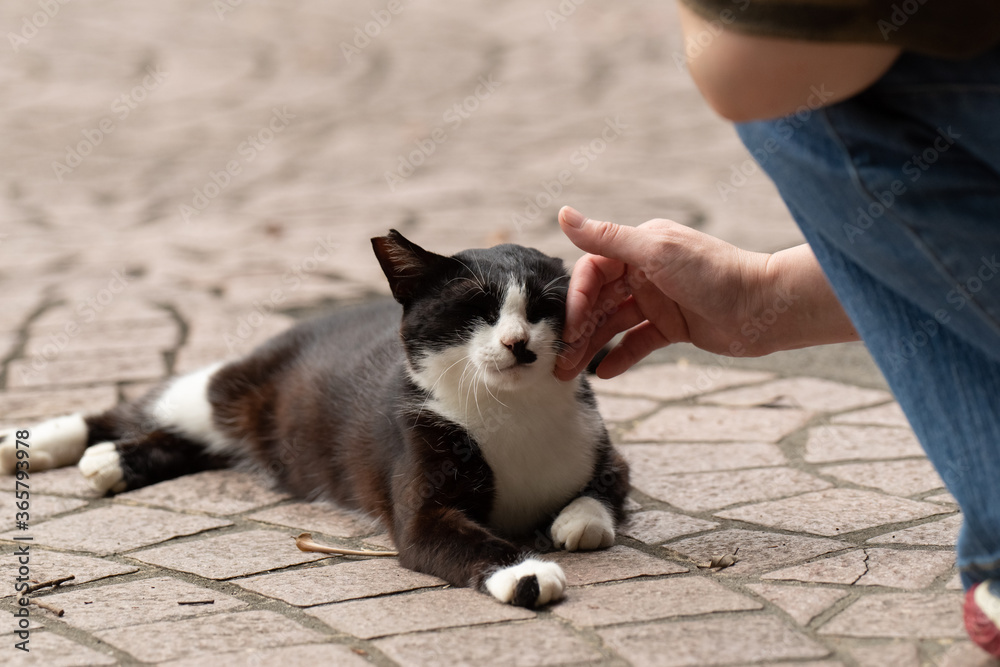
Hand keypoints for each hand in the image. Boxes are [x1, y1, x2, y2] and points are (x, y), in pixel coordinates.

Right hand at [554, 207, 857, 380]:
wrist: (766, 307)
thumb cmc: (715, 273)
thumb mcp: (656, 251)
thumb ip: (608, 237)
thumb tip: (563, 213)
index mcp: (638, 247)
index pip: (591, 271)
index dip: (575, 300)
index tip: (565, 328)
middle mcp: (644, 271)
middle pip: (598, 300)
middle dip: (576, 329)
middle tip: (557, 359)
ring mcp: (657, 300)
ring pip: (613, 323)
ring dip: (591, 346)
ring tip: (569, 372)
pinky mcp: (672, 327)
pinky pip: (638, 342)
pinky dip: (621, 356)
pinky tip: (604, 374)